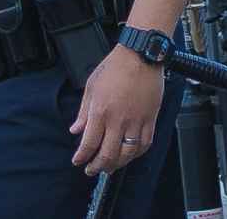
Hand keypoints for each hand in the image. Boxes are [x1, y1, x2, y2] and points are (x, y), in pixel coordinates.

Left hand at [69, 47, 163, 174]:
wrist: (141, 55)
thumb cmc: (115, 67)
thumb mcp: (91, 87)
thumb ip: (83, 112)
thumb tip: (76, 130)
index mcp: (100, 112)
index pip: (89, 143)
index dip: (82, 157)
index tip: (78, 161)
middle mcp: (118, 120)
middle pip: (108, 154)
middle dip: (97, 166)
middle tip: (92, 170)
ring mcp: (137, 120)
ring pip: (128, 152)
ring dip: (118, 163)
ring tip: (111, 167)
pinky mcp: (151, 117)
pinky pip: (146, 142)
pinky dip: (138, 153)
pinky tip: (131, 154)